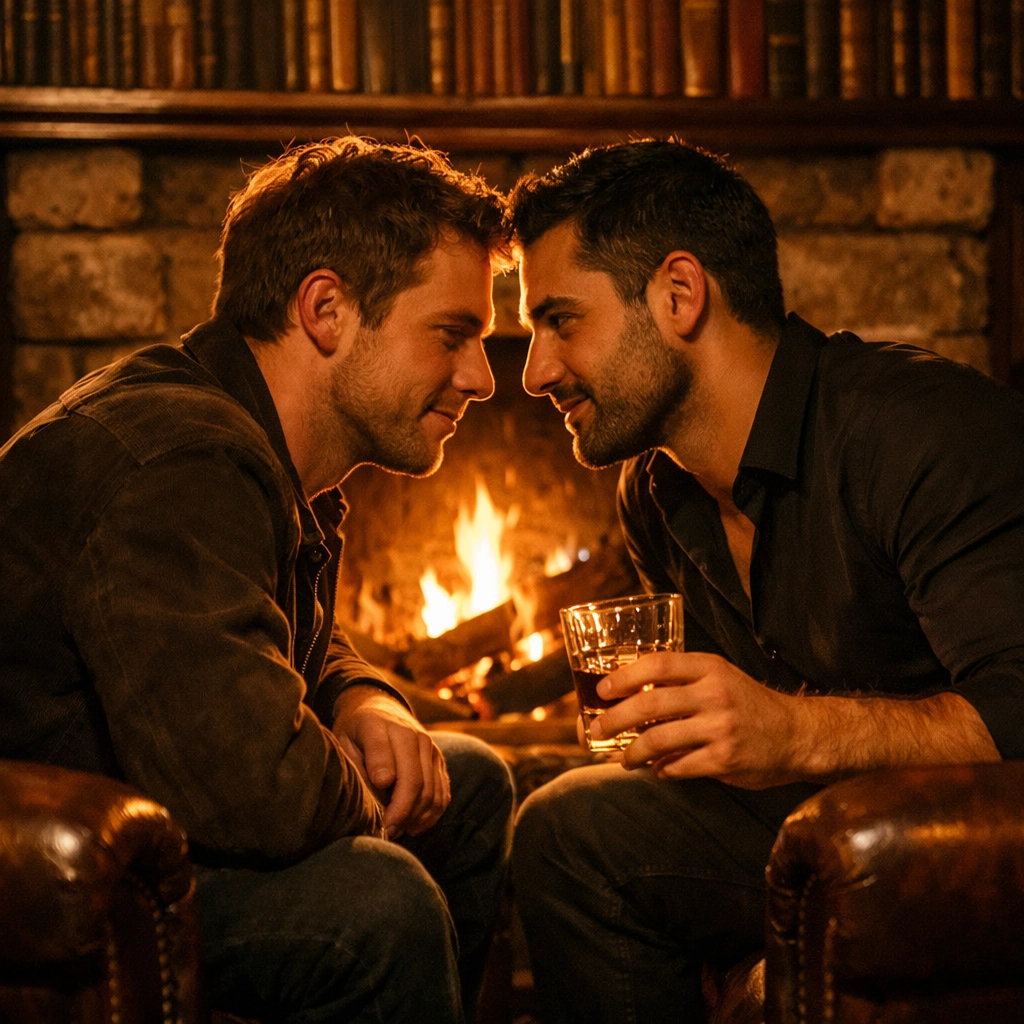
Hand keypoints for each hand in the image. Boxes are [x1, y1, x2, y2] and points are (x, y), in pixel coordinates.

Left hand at [332, 686, 450, 836]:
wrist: (380, 707)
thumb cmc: (357, 731)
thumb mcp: (344, 741)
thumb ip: (359, 763)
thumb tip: (381, 786)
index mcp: (381, 726)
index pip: (384, 757)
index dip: (382, 790)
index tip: (378, 816)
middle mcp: (413, 734)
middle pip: (414, 782)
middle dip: (400, 813)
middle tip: (386, 831)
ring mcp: (431, 747)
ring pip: (432, 792)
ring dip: (416, 817)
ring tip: (396, 829)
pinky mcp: (440, 760)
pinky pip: (443, 794)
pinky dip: (431, 815)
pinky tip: (412, 825)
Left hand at [589, 651, 802, 787]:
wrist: (797, 734)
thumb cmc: (749, 704)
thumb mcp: (720, 678)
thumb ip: (682, 682)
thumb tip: (630, 696)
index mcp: (710, 669)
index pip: (658, 664)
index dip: (624, 676)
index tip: (602, 689)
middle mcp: (714, 695)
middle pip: (649, 704)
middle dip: (615, 719)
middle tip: (598, 728)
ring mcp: (720, 728)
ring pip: (658, 741)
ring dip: (633, 752)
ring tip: (625, 758)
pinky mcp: (725, 760)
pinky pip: (679, 767)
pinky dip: (662, 770)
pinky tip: (658, 769)